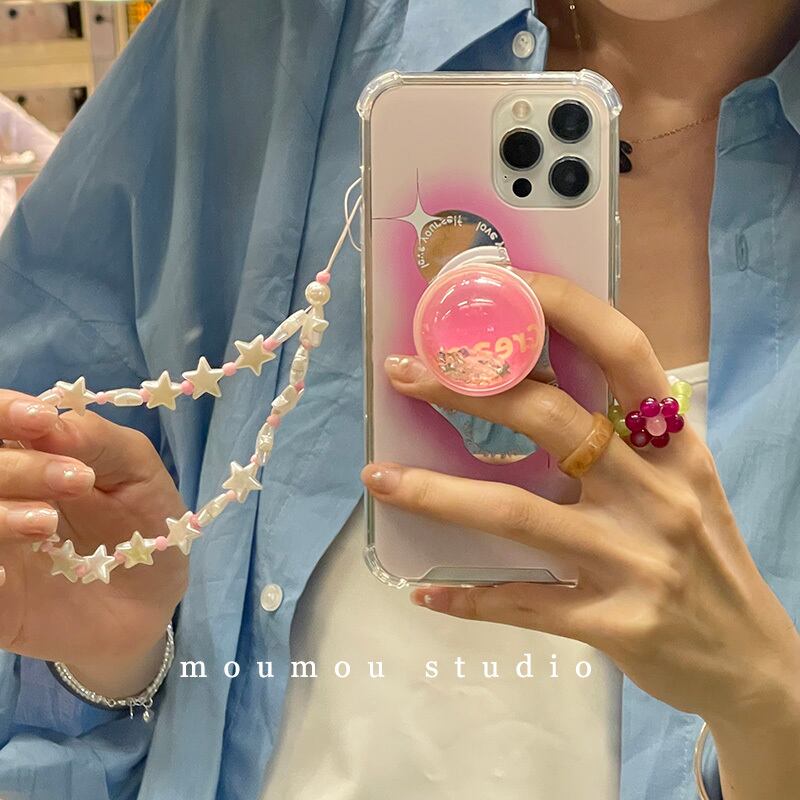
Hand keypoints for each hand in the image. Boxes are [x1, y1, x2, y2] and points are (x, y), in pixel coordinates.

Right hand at [0, 389, 187, 686]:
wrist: (154, 602)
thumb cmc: (144, 525)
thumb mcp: (137, 472)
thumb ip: (97, 440)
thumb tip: (50, 421)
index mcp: (28, 455)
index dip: (5, 413)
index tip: (40, 420)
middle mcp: (1, 495)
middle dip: (17, 468)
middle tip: (77, 480)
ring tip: (48, 524)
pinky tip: (7, 576)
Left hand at [361, 271, 799, 731]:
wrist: (752, 659)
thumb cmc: (705, 555)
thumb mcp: (683, 480)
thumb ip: (624, 437)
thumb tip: (529, 387)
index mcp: (676, 445)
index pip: (622, 352)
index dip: (561, 308)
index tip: (501, 285)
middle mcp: (658, 492)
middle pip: (548, 420)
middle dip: (467, 390)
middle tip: (404, 374)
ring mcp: (635, 560)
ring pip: (516, 513)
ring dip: (436, 494)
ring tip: (379, 477)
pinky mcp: (615, 623)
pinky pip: (524, 605)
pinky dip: (470, 597)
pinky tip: (424, 592)